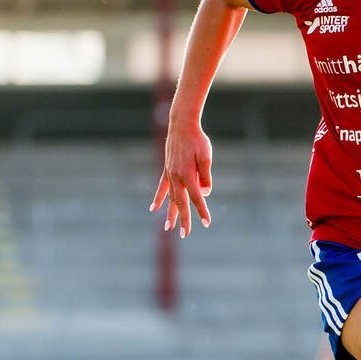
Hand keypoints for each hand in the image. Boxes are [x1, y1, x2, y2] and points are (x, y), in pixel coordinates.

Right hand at [150, 119, 212, 237]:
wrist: (182, 125)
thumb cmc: (197, 140)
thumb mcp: (206, 156)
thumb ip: (205, 175)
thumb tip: (204, 193)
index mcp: (187, 175)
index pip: (197, 198)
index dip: (202, 211)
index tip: (207, 223)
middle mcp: (176, 177)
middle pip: (181, 203)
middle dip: (184, 219)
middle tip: (185, 234)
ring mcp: (169, 174)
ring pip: (170, 198)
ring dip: (170, 213)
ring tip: (168, 228)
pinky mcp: (166, 170)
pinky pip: (161, 188)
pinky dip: (158, 199)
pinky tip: (153, 209)